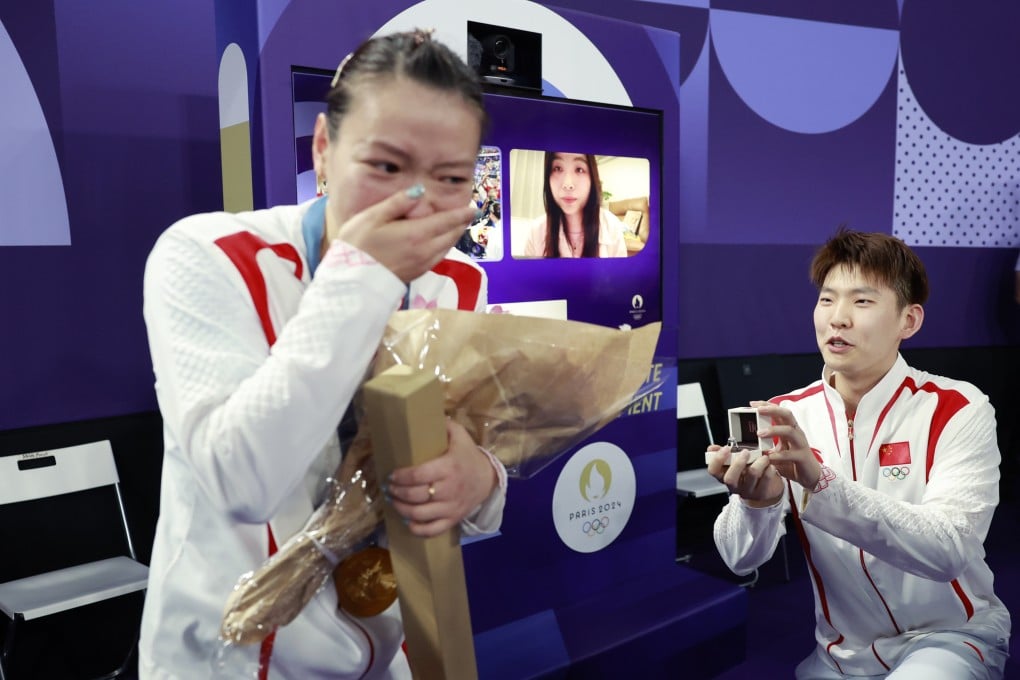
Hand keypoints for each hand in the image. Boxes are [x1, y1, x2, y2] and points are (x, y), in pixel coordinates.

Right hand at [336, 185, 475, 282]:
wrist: (352, 281)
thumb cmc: (358, 245)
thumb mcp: (373, 217)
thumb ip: (398, 203)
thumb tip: (419, 191)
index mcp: (417, 234)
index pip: (447, 221)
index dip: (462, 214)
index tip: (474, 208)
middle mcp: (425, 250)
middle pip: (451, 236)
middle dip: (460, 224)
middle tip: (466, 215)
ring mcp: (421, 264)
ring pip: (446, 248)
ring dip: (454, 236)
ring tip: (456, 227)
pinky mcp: (415, 274)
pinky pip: (438, 258)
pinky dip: (444, 247)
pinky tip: (440, 244)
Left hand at [385, 419, 497, 536]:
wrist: (489, 480)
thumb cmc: (469, 456)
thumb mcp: (460, 436)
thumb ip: (445, 426)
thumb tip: (425, 412)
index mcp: (449, 467)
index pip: (419, 475)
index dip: (401, 477)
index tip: (391, 474)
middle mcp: (449, 489)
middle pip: (416, 496)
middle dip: (397, 492)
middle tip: (389, 487)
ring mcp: (451, 507)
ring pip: (420, 514)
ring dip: (401, 509)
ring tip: (394, 501)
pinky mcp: (453, 520)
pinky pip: (432, 530)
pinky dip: (416, 528)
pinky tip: (407, 520)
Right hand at [707, 444, 784, 507]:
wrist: (767, 487)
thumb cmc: (749, 470)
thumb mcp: (736, 461)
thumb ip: (725, 453)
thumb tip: (712, 448)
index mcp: (724, 476)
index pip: (713, 470)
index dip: (717, 459)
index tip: (726, 448)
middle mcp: (734, 486)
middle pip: (730, 478)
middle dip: (738, 463)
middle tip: (746, 452)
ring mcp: (747, 491)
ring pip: (751, 475)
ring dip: (759, 462)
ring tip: (764, 457)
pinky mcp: (761, 494)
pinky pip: (766, 479)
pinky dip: (769, 469)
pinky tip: (770, 466)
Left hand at [750, 400, 821, 489]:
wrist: (811, 476)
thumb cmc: (792, 461)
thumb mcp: (777, 450)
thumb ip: (766, 446)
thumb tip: (747, 443)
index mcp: (789, 429)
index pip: (779, 412)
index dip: (767, 406)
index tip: (752, 403)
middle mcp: (796, 433)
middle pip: (787, 415)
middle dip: (772, 410)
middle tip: (757, 410)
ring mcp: (800, 444)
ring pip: (789, 431)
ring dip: (773, 430)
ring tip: (759, 433)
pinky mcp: (802, 457)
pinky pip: (790, 454)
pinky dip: (778, 455)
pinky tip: (769, 457)